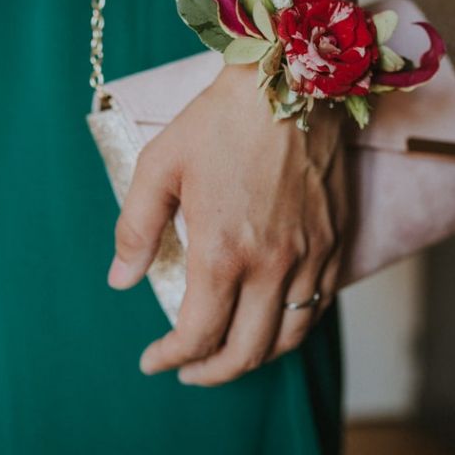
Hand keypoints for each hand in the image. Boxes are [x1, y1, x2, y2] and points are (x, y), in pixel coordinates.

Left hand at [107, 63, 349, 385]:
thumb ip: (135, 228)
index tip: (154, 361)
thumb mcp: (159, 165)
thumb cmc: (219, 120)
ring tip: (228, 355)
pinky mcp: (334, 240)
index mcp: (222, 251)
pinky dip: (292, 327)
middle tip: (188, 370)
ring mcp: (310, 255)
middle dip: (212, 372)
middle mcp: (272, 264)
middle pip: (247, 351)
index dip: (172, 358)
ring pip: (290, 337)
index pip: (198, 334)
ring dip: (255, 358)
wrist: (291, 81)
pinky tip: (271, 319)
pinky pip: (318, 304)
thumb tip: (120, 280)